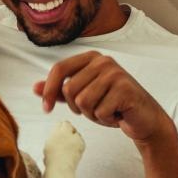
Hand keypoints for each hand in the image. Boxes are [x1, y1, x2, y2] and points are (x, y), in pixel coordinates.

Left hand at [33, 52, 170, 141]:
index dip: (49, 90)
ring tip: (107, 110)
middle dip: (78, 108)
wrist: (143, 117)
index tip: (46, 109)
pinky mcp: (125, 89)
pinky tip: (117, 114)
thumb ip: (60, 91)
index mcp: (90, 58)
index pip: (59, 69)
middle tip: (95, 109)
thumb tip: (35, 87)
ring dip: (93, 114)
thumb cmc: (112, 104)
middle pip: (69, 90)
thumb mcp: (82, 95)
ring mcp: (115, 74)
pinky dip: (106, 119)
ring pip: (83, 102)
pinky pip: (100, 111)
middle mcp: (103, 61)